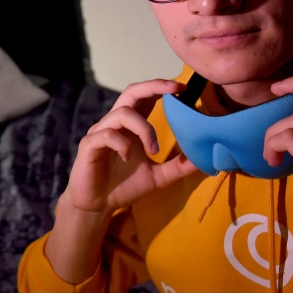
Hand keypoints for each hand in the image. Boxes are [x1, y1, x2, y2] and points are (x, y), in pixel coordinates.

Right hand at [67, 79, 197, 214]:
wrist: (98, 205)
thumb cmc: (123, 187)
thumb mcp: (157, 177)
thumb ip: (177, 167)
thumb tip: (203, 161)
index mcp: (131, 127)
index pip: (145, 98)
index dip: (161, 88)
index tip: (182, 88)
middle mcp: (115, 123)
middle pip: (132, 92)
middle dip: (153, 86)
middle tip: (175, 90)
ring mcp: (101, 132)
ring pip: (123, 113)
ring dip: (144, 128)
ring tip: (153, 149)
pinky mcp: (89, 145)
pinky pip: (107, 134)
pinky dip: (123, 144)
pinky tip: (128, 158)